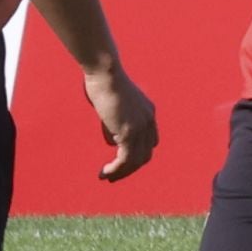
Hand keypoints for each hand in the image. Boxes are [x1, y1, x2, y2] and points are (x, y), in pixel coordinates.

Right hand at [83, 65, 158, 180]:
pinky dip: (115, 169)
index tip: (121, 162)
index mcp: (148, 112)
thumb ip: (115, 123)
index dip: (137, 155)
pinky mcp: (129, 132)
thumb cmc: (103, 83)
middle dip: (130, 168)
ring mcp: (140, 127)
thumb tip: (113, 140)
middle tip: (113, 175)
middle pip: (145, 154)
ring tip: (106, 177)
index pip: (149, 142)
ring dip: (121, 172)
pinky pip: (125, 160)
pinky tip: (105, 172)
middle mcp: (149, 121)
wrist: (105, 73)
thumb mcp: (112, 106)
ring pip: (135, 161)